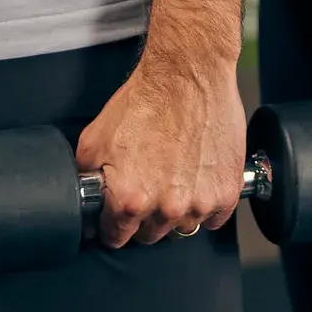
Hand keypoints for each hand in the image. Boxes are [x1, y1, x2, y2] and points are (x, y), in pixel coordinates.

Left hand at [74, 50, 248, 247]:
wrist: (188, 74)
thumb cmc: (144, 101)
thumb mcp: (94, 138)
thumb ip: (87, 178)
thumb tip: (84, 202)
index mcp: (129, 200)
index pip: (116, 237)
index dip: (112, 225)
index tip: (117, 215)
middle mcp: (166, 208)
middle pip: (150, 235)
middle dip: (144, 216)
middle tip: (147, 185)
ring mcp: (200, 203)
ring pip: (182, 228)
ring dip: (176, 211)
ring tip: (174, 176)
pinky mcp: (227, 192)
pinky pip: (214, 218)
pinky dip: (206, 204)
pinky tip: (197, 178)